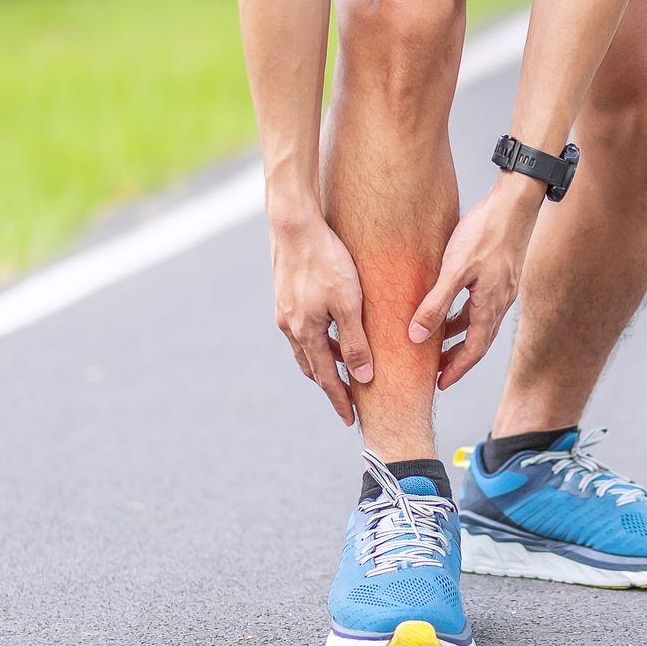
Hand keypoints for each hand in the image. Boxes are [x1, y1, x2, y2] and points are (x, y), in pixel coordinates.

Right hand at [270, 219, 373, 424]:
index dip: (339, 400)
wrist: (294, 225)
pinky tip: (330, 332)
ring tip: (343, 369)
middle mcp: (289, 327)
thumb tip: (363, 377)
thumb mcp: (348, 303)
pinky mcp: (284, 297)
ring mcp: (284, 312)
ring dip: (323, 362)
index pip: (325, 378)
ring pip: (305, 348)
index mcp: (305, 332)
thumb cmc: (327, 260)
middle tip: (347, 400)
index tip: (350, 420)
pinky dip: (317, 340)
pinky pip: (301, 330)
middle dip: (329, 385)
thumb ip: (355, 341)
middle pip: (312, 367)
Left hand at [409, 176, 544, 389]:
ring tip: (438, 344)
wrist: (515, 203)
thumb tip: (417, 337)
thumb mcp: (455, 270)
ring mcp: (502, 288)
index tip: (440, 385)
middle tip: (437, 371)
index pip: (474, 351)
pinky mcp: (500, 275)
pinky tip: (450, 308)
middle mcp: (499, 302)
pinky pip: (480, 305)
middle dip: (457, 359)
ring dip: (460, 336)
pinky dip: (464, 315)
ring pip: (479, 323)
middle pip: (478, 341)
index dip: (457, 370)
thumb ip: (435, 304)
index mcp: (490, 306)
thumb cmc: (486, 232)